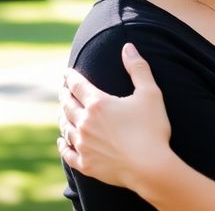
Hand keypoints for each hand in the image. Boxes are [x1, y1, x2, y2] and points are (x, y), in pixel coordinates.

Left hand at [58, 43, 172, 187]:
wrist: (150, 167)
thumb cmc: (152, 129)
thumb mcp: (150, 94)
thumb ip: (138, 68)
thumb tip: (128, 47)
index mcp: (98, 103)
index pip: (78, 85)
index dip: (71, 77)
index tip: (66, 72)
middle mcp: (85, 122)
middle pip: (67, 105)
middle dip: (64, 94)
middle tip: (63, 89)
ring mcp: (83, 145)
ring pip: (65, 127)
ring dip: (62, 116)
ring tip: (62, 111)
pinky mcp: (86, 164)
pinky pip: (67, 152)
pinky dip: (62, 144)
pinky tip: (61, 140)